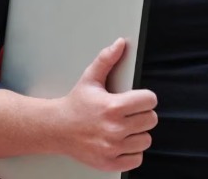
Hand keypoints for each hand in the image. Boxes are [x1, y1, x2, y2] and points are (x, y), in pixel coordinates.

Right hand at [54, 38, 157, 172]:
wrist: (56, 129)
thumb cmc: (75, 104)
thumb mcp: (90, 78)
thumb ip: (107, 59)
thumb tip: (120, 43)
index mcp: (113, 107)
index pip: (150, 101)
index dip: (145, 98)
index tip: (137, 99)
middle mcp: (114, 129)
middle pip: (151, 120)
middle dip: (142, 114)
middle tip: (129, 113)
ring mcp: (112, 148)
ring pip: (146, 140)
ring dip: (138, 134)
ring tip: (124, 127)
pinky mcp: (109, 162)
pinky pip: (136, 159)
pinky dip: (132, 152)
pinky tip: (121, 142)